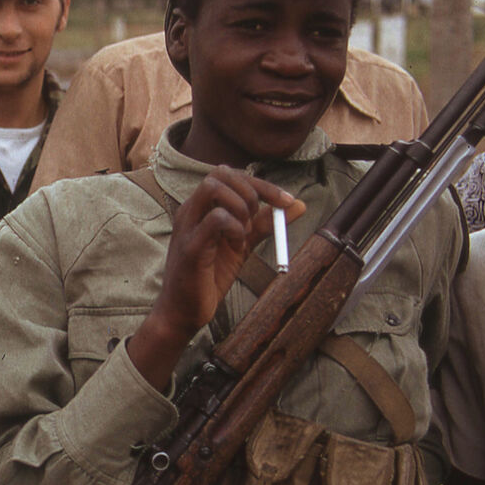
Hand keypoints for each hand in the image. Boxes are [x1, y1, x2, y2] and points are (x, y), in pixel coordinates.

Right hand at [128, 167, 304, 389]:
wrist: (185, 311)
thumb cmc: (209, 277)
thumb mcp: (243, 244)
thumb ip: (266, 224)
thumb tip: (299, 205)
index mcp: (201, 207)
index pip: (230, 174)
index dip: (262, 184)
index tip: (287, 202)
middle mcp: (191, 210)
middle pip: (220, 173)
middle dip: (252, 189)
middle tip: (262, 217)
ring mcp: (187, 226)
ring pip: (213, 187)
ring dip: (240, 205)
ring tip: (245, 232)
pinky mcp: (190, 246)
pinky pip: (216, 219)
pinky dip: (235, 228)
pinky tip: (237, 247)